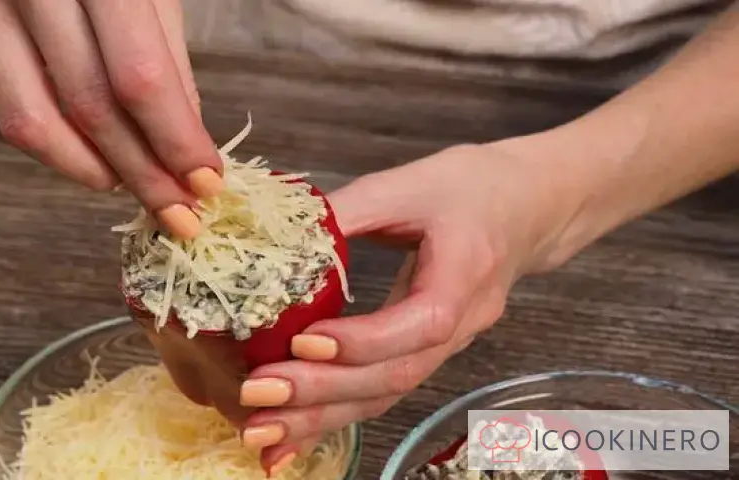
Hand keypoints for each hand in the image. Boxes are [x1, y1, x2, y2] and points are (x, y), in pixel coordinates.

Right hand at [0, 0, 220, 238]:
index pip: (139, 77)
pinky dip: (49, 148)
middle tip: (177, 210)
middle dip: (141, 173)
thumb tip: (186, 156)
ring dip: (90, 172)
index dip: (175, 141)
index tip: (205, 184)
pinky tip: (84, 151)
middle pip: (90, 107)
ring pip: (31, 125)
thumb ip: (170, 70)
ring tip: (128, 184)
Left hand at [237, 142, 583, 472]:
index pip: (422, 322)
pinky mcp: (427, 351)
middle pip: (398, 373)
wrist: (524, 205)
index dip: (363, 341)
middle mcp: (463, 321)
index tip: (303, 344)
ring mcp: (449, 344)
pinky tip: (292, 437)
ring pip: (388, 392)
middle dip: (324, 391)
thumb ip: (345, 210)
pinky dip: (335, 414)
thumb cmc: (467, 188)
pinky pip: (383, 390)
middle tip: (258, 397)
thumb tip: (275, 238)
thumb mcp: (406, 184)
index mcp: (466, 271)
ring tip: (261, 431)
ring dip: (322, 416)